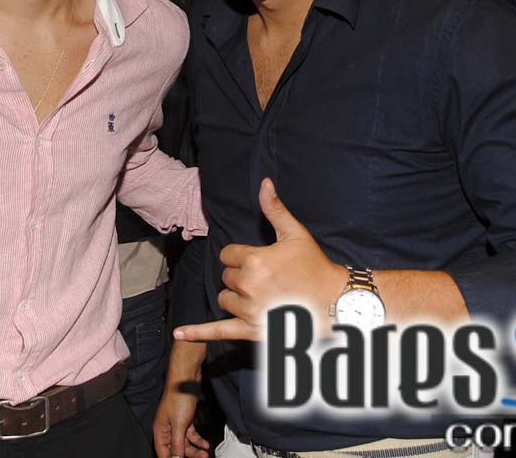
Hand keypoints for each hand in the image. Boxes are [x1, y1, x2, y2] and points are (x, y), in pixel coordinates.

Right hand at [153, 341, 209, 457]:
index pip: (163, 453)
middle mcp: (166, 428)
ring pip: (184, 442)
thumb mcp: (179, 424)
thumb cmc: (179, 397)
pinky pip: (190, 434)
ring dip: (195, 449)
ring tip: (205, 452)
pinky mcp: (185, 418)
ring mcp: (176, 423)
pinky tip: (204, 443)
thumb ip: (177, 443)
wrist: (187, 378)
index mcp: (160, 430)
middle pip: (175, 449)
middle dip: (188, 455)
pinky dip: (197, 439)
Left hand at [173, 178, 344, 342]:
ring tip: (262, 296)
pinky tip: (179, 332)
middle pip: (226, 277)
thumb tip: (264, 183)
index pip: (227, 255)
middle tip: (267, 279)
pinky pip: (218, 331)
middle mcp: (248, 285)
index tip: (259, 261)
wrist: (335, 303)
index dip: (240, 257)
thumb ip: (274, 209)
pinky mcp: (251, 331)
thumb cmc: (316, 267)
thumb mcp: (295, 234)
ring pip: (224, 300)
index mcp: (255, 260)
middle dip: (240, 277)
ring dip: (236, 297)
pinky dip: (197, 332)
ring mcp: (249, 310)